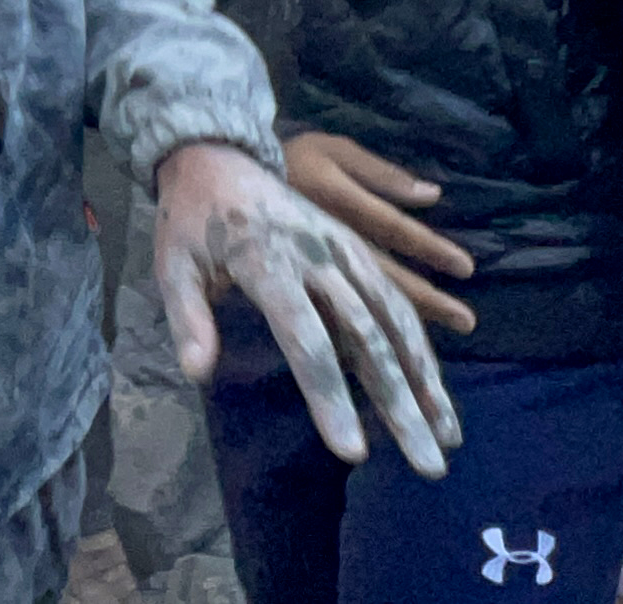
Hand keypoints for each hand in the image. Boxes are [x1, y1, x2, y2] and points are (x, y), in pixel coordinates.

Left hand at [153, 139, 460, 477]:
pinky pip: (396, 301)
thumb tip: (196, 373)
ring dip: (427, 379)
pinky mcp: (356, 250)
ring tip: (449, 436)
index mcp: (267, 262)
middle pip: (367, 338)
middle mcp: (317, 257)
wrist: (217, 157)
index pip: (305, 339)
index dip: (330, 395)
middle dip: (400, 404)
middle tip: (428, 465)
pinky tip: (435, 388)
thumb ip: (188, 317)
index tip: (352, 452)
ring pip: (396, 319)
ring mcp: (343, 251)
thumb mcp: (173, 264)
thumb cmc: (191, 221)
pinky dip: (421, 345)